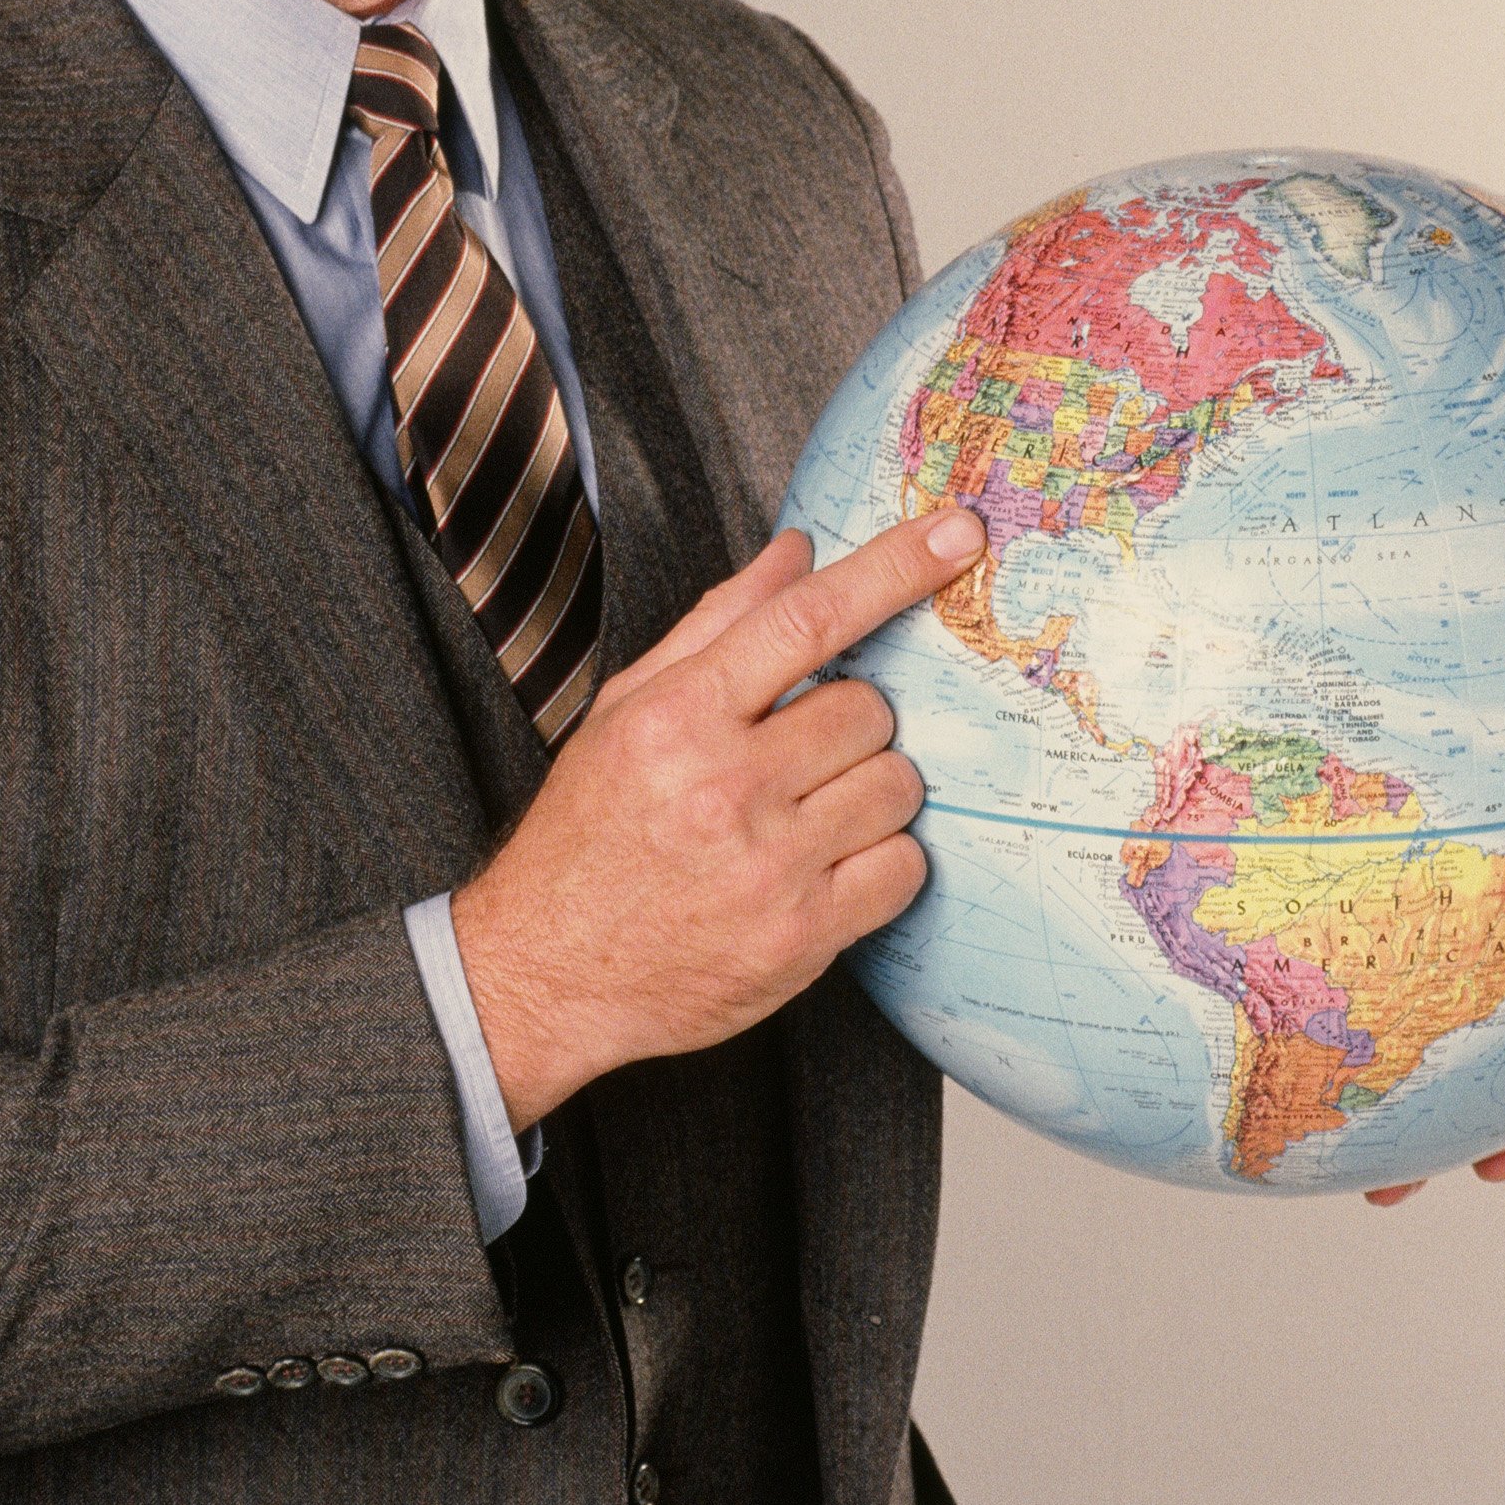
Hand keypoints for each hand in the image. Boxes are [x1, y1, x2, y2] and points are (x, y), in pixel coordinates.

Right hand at [451, 510, 985, 1126]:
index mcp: (677, 717)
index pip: (808, 620)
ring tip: (810, 812)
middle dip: (853, 722)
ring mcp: (769, 866)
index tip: (955, 534)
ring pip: (896, 786)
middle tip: (802, 753)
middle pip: (869, 709)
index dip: (894, 569)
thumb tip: (797, 553)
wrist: (549, 970)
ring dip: (871, 789)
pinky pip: (904, 869)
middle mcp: (724, 786)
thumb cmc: (588, 834)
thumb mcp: (626, 712)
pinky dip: (884, 861)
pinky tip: (829, 865)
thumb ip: (716, 625)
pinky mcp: (802, 937)